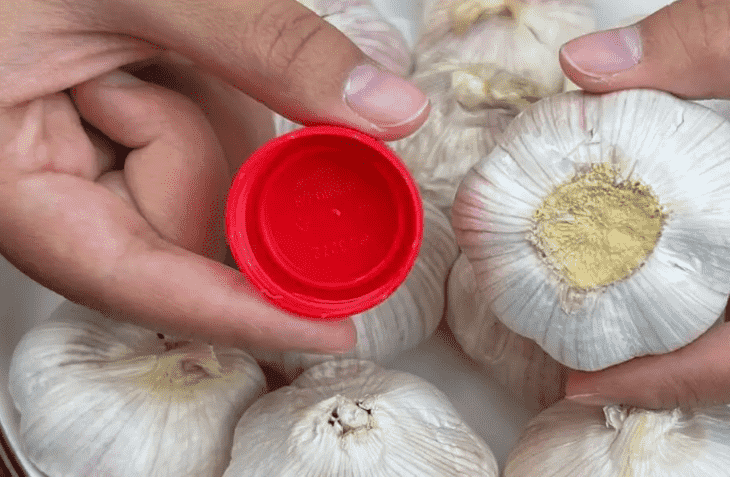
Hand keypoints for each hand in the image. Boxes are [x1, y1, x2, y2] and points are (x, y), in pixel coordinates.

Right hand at [0, 0, 429, 353]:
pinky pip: (197, 157)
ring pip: (199, 193)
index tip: (327, 328)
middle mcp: (42, 196)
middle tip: (153, 61)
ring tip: (137, 45)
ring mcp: (81, 174)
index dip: (237, 311)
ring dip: (207, 113)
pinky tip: (156, 60)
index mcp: (9, 178)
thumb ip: (261, 44)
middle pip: (179, 236)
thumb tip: (385, 111)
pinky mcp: (114, 150)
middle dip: (203, 146)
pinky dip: (207, 107)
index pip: (130, 278)